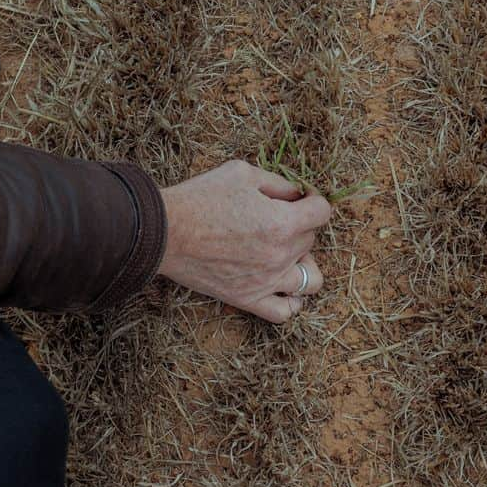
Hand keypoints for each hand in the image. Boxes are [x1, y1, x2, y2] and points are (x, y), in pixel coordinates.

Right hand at [158, 160, 331, 322]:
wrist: (164, 231)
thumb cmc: (199, 198)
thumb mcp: (242, 174)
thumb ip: (278, 183)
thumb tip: (297, 194)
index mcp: (283, 222)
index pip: (323, 211)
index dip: (314, 200)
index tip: (300, 198)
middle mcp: (281, 255)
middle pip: (310, 240)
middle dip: (297, 225)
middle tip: (272, 218)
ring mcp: (267, 282)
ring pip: (312, 280)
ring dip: (304, 264)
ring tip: (286, 255)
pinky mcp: (248, 299)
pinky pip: (285, 312)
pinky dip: (290, 301)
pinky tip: (280, 285)